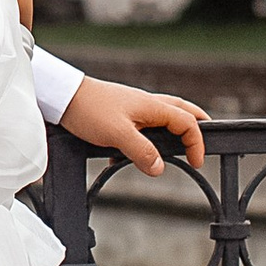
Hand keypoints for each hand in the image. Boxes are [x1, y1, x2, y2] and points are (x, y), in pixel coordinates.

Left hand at [59, 76, 206, 179]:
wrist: (62, 97)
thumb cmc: (89, 108)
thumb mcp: (117, 134)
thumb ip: (141, 152)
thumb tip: (160, 168)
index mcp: (152, 106)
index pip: (187, 122)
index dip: (196, 142)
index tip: (196, 162)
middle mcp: (147, 104)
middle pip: (182, 112)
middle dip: (197, 126)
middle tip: (203, 142)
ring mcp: (134, 107)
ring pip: (163, 118)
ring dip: (173, 131)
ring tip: (177, 149)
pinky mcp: (120, 113)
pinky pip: (142, 126)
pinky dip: (146, 139)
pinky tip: (133, 156)